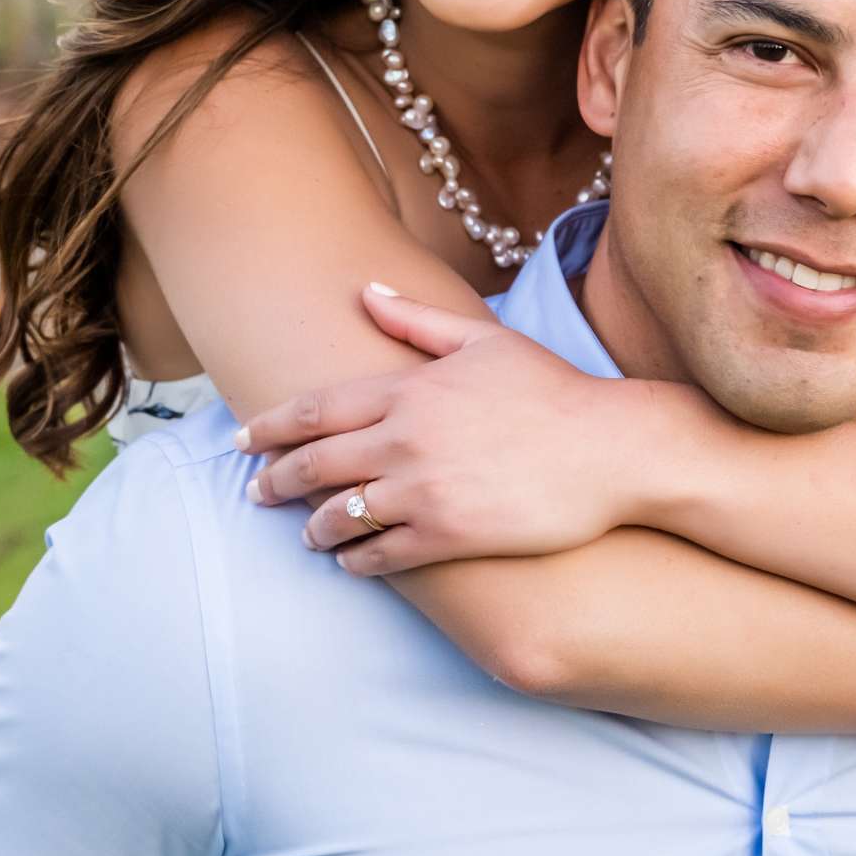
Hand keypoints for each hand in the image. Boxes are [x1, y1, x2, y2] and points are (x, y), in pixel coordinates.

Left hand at [239, 284, 658, 574]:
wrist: (611, 448)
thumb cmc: (552, 390)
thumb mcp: (483, 340)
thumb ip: (417, 321)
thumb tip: (366, 291)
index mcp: (409, 389)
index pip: (316, 409)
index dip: (271, 426)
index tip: (245, 439)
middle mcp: (405, 439)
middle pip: (314, 463)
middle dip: (275, 480)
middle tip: (255, 493)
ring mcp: (424, 490)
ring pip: (340, 516)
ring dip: (314, 528)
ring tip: (306, 534)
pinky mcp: (449, 535)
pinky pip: (382, 555)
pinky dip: (357, 561)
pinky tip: (352, 563)